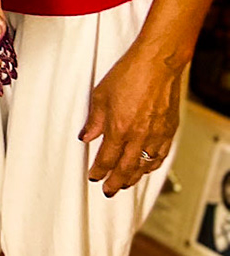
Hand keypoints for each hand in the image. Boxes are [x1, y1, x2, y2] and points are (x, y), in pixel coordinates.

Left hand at [80, 36, 185, 196]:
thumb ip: (94, 121)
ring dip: (134, 177)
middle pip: (125, 168)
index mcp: (119, 129)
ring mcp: (156, 135)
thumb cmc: (129, 75)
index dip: (99, 171)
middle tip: (108, 190)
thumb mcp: (100, 96)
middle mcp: (139, 136)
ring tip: (125, 184)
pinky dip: (152, 165)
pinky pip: (160, 155)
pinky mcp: (169, 130)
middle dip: (115, 182)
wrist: (157, 65)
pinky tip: (147, 168)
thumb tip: (86, 137)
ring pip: (144, 165)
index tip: (93, 176)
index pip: (106, 159)